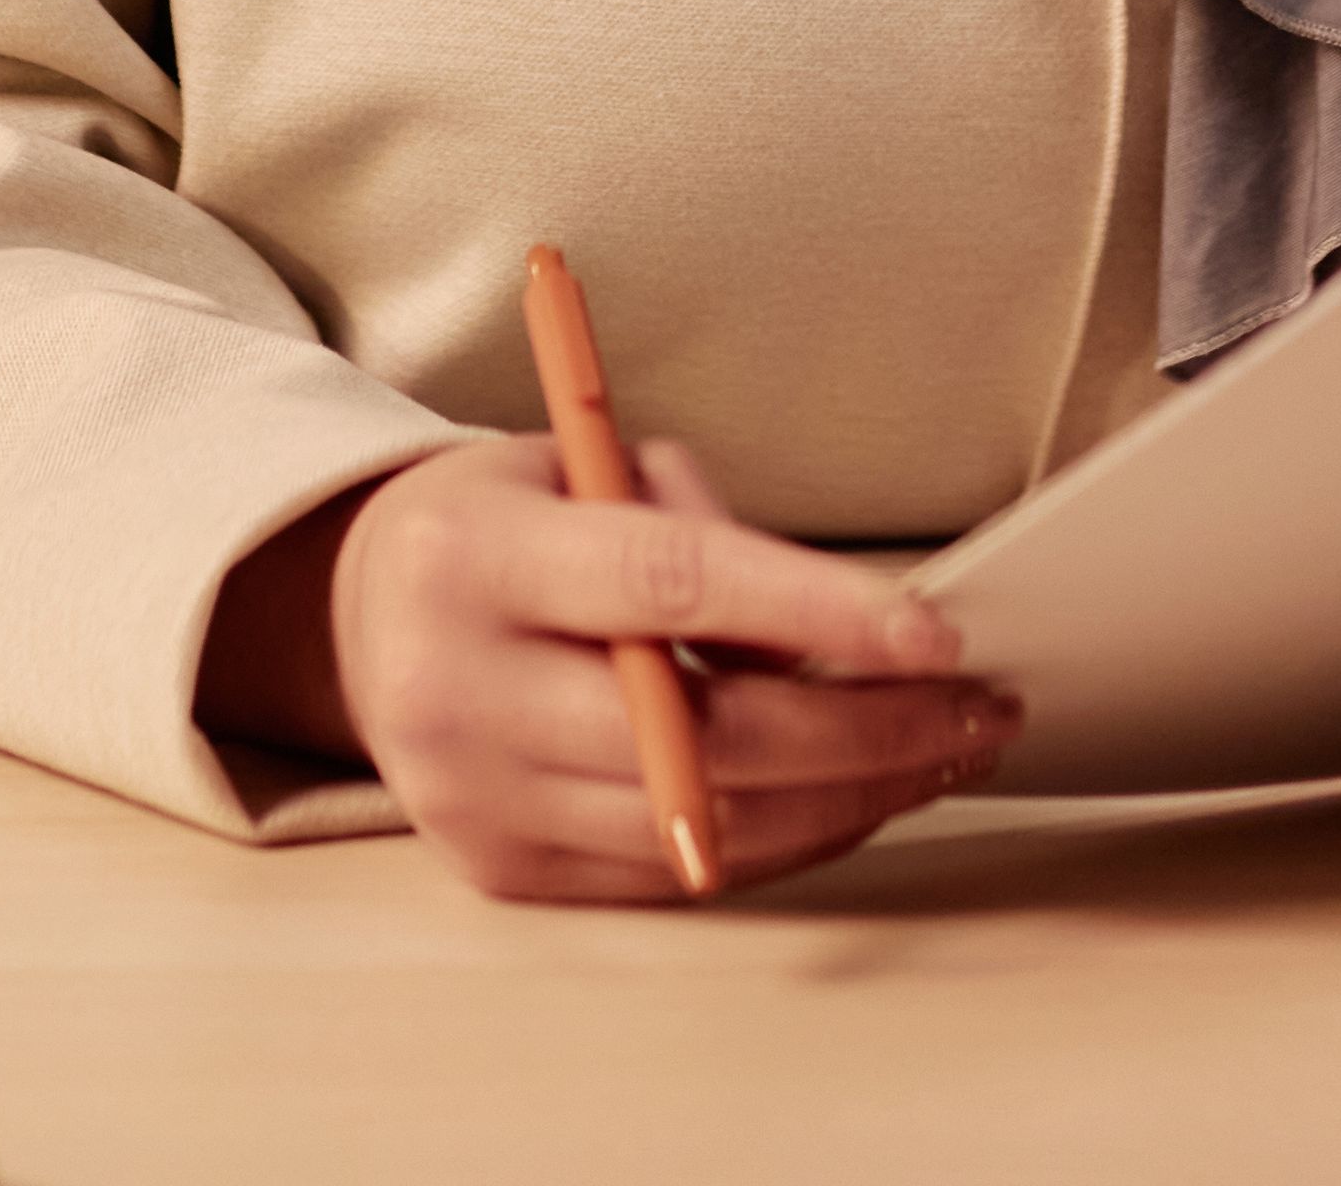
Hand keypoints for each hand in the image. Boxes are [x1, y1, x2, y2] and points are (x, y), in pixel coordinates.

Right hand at [201, 433, 1017, 900]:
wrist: (363, 622)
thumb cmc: (505, 525)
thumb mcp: (586, 465)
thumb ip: (705, 530)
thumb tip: (841, 633)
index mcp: (474, 558)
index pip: (667, 586)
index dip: (813, 608)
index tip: (932, 631)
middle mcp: (458, 691)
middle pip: (701, 737)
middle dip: (866, 732)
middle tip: (977, 706)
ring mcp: (474, 800)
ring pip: (708, 825)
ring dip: (852, 796)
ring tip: (945, 750)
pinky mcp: (503, 872)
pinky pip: (681, 874)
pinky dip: (787, 835)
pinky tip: (856, 792)